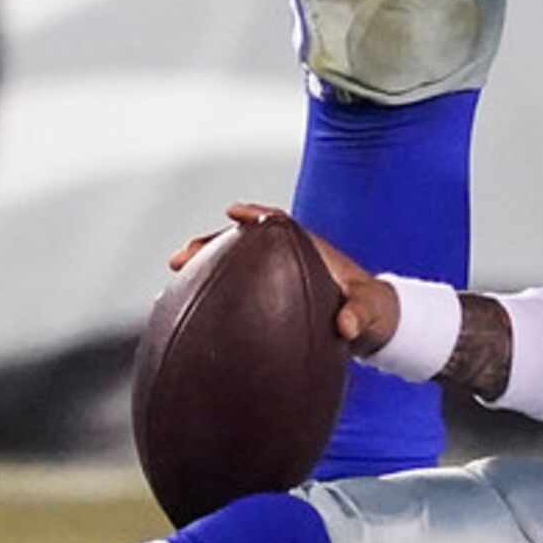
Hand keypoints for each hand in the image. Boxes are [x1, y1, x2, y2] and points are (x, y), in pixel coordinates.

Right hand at [169, 204, 396, 357]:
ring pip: (229, 270)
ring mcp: (271, 282)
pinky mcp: (264, 302)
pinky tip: (185, 318)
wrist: (372, 330)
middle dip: (208, 247)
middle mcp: (284, 261)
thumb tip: (346, 325)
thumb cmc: (372, 313)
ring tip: (170, 288)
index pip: (276, 225)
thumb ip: (360, 314)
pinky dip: (209, 300)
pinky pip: (232, 296)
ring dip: (201, 273)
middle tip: (181, 257)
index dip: (254, 216)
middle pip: (239, 246)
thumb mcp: (370, 313)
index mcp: (307, 251)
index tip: (231, 213)